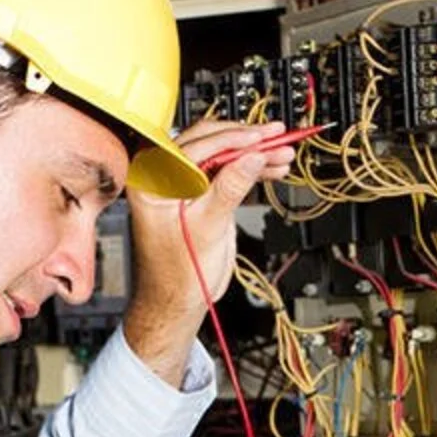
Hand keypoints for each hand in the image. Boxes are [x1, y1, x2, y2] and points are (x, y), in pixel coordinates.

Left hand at [124, 121, 294, 384]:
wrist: (180, 299)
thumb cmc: (178, 273)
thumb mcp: (208, 227)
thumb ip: (230, 188)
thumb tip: (252, 157)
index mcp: (153, 179)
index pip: (197, 147)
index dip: (233, 139)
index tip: (261, 137)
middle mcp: (165, 176)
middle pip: (212, 145)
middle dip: (248, 142)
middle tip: (277, 137)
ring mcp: (186, 184)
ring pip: (224, 157)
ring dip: (255, 155)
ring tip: (283, 154)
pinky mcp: (202, 194)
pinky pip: (228, 173)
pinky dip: (251, 170)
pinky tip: (273, 168)